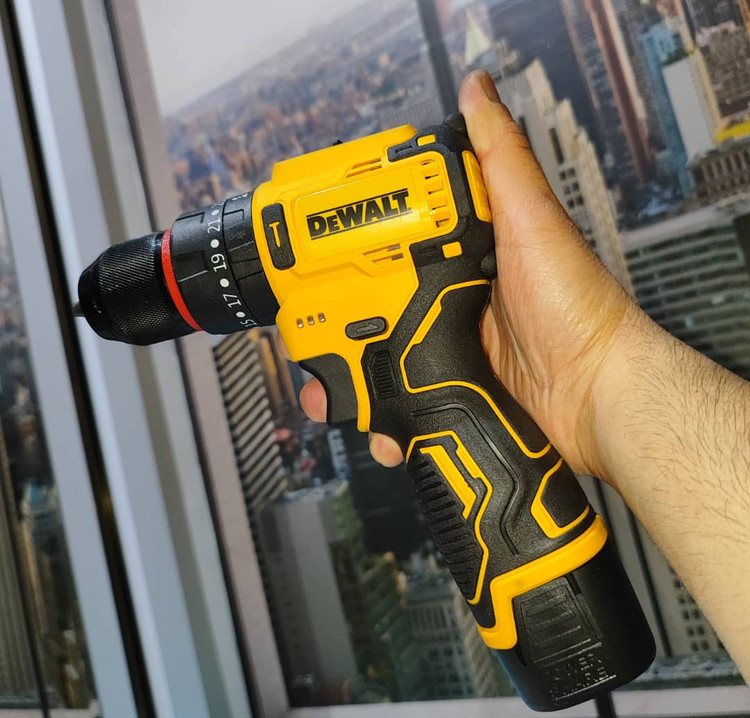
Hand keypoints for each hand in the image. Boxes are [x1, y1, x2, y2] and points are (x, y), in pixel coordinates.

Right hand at [298, 70, 641, 479]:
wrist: (598, 395)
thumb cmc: (577, 308)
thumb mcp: (533, 223)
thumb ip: (502, 160)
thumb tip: (479, 92)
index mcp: (465, 255)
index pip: (392, 242)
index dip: (351, 247)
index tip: (314, 251)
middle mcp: (452, 300)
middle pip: (373, 308)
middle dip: (335, 326)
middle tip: (309, 332)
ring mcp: (450, 348)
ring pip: (380, 361)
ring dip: (351, 379)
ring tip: (328, 387)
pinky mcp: (454, 389)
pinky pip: (403, 403)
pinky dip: (382, 416)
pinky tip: (373, 419)